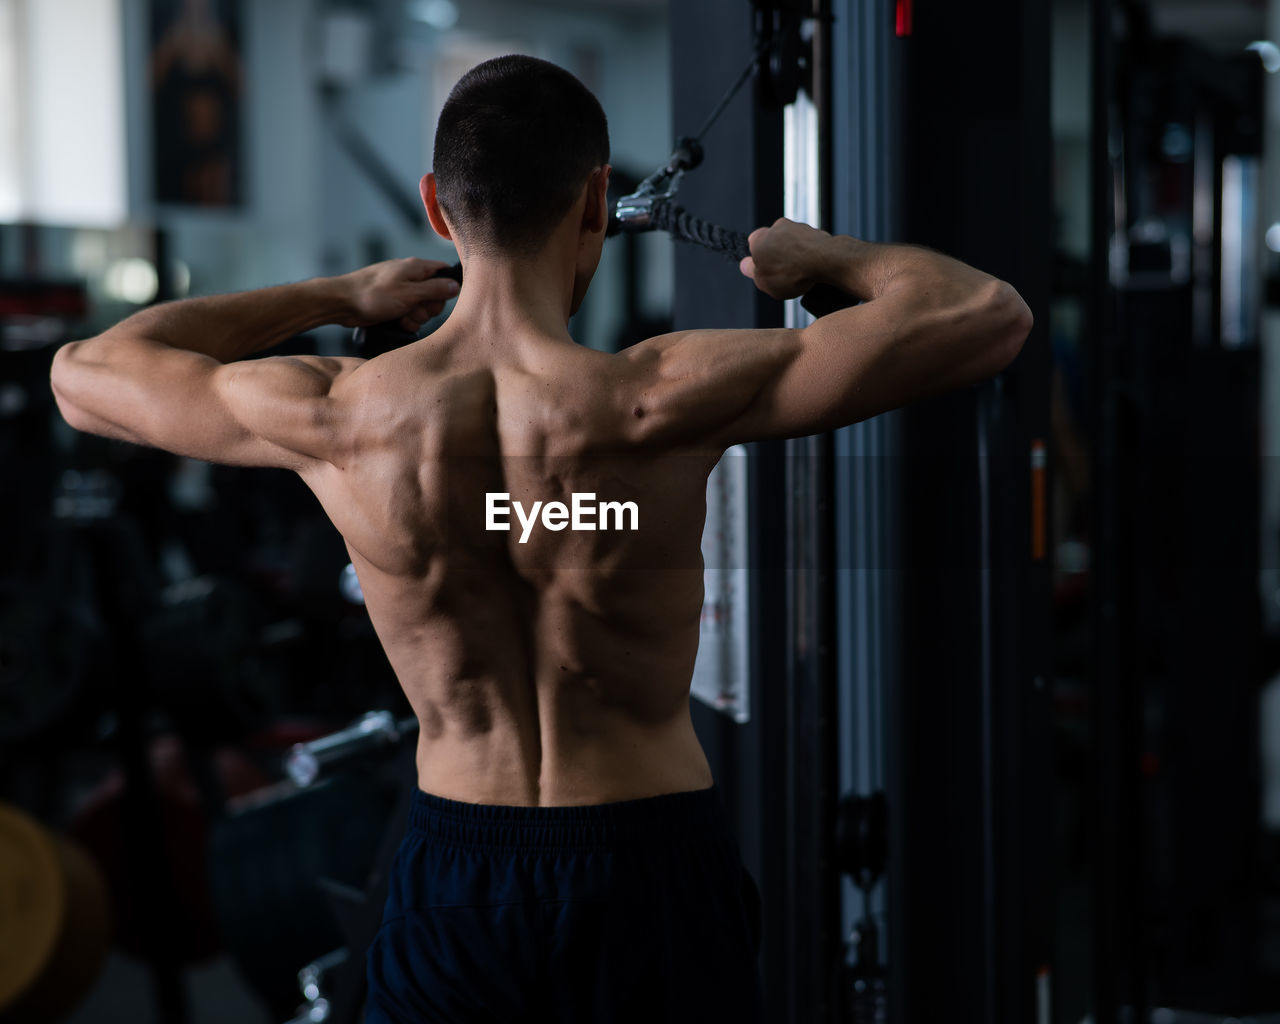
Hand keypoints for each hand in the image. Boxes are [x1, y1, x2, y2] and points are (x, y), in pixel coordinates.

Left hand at [337, 258, 459, 331]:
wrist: (342, 303)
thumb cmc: (373, 295)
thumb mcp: (409, 293)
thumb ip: (435, 289)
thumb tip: (456, 285)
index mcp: (416, 268)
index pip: (444, 274)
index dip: (445, 290)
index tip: (436, 300)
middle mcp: (410, 277)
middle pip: (435, 295)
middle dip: (428, 308)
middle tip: (414, 311)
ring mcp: (401, 290)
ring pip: (422, 307)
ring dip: (416, 317)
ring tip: (402, 317)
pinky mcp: (393, 303)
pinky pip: (409, 313)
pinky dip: (406, 320)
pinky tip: (397, 321)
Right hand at [738, 217, 830, 300]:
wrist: (824, 261)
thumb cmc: (792, 272)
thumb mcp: (763, 281)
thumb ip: (752, 272)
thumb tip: (745, 265)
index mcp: (759, 238)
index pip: (752, 243)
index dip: (758, 258)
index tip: (764, 269)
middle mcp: (777, 227)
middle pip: (773, 242)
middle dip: (777, 255)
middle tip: (782, 274)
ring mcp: (797, 227)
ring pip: (791, 241)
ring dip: (793, 254)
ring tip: (799, 272)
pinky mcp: (815, 231)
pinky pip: (807, 244)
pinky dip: (808, 253)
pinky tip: (812, 267)